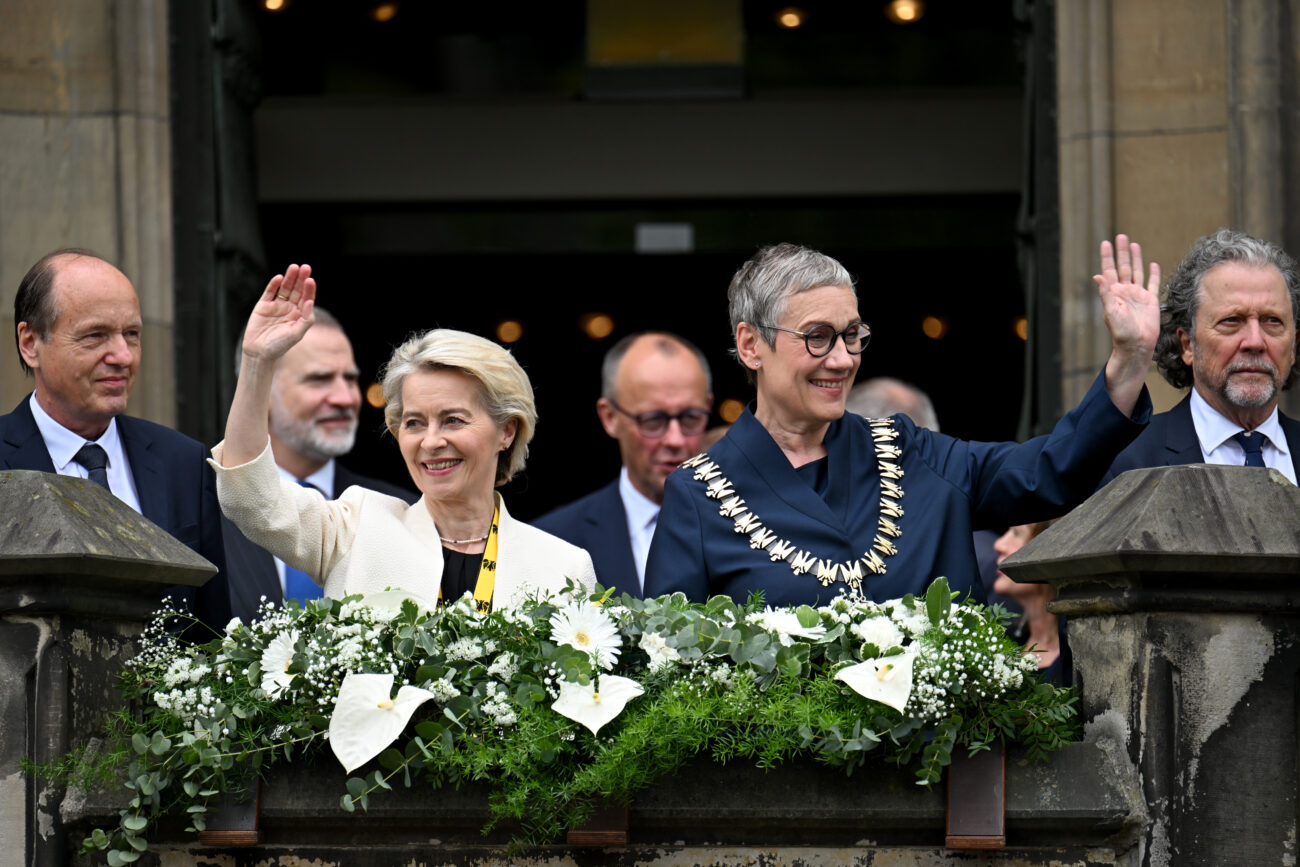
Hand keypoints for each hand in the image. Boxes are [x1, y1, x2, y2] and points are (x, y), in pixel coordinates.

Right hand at [242, 264, 315, 362]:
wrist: (259, 352)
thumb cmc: (280, 345)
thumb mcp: (296, 334)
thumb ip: (306, 319)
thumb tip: (310, 302)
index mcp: (299, 315)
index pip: (306, 298)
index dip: (309, 289)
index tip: (310, 280)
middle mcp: (289, 308)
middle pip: (296, 290)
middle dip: (301, 279)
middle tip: (305, 267)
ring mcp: (276, 305)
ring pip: (284, 288)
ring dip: (289, 278)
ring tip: (294, 268)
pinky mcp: (263, 305)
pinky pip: (269, 292)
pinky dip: (273, 285)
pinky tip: (279, 278)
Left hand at [1094, 234, 1159, 359]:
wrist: (1137, 345)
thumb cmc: (1121, 332)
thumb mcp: (1111, 312)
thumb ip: (1106, 293)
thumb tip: (1097, 276)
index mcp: (1113, 293)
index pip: (1109, 270)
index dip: (1107, 257)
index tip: (1106, 242)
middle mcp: (1125, 291)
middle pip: (1123, 267)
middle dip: (1122, 252)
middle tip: (1121, 236)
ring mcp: (1138, 295)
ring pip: (1137, 271)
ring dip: (1135, 258)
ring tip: (1133, 245)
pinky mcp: (1151, 301)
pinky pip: (1153, 284)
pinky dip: (1153, 274)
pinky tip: (1152, 264)